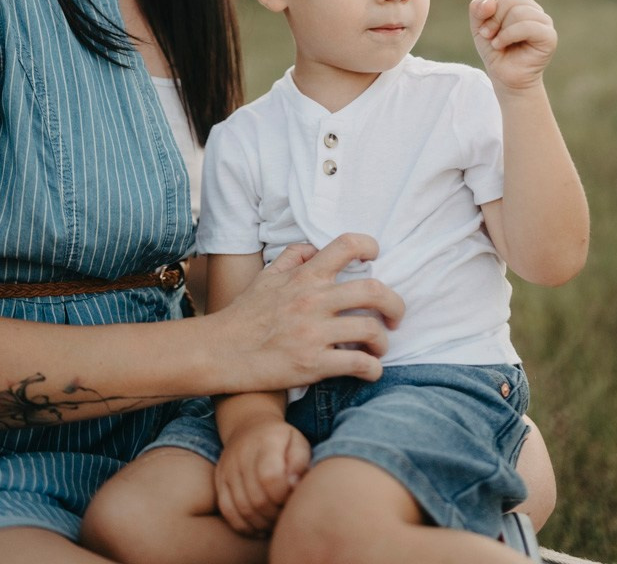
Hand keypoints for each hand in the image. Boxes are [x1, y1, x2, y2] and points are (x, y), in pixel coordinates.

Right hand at [214, 233, 404, 392]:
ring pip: (371, 330)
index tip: (375, 256)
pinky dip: (373, 369)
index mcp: (304, 276)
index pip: (346, 246)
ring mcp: (314, 333)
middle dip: (395, 304)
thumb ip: (291, 257)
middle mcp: (313, 300)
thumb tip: (313, 248)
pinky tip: (370, 370)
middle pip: (374, 290)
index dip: (369, 246)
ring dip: (383, 341)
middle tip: (395, 316)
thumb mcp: (266, 276)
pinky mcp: (313, 364)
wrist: (220, 350)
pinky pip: (358, 365)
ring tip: (379, 347)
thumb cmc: (243, 314)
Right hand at [216, 418, 310, 536]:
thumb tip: (294, 486)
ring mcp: (228, 467)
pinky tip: (258, 527)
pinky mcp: (219, 479)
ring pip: (242, 508)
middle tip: (284, 514)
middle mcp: (242, 454)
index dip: (283, 496)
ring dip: (261, 523)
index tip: (291, 497)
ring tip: (273, 521)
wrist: (248, 425)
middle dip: (275, 514)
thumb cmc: (280, 440)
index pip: (271, 478)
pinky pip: (227, 510)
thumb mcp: (297, 442)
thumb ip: (300, 464)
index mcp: (266, 442)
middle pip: (257, 498)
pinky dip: (244, 526)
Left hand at [469, 0, 556, 91]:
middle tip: (489, 35)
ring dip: (499, 29)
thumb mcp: (479, 28)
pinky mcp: (548, 35)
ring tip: (497, 42)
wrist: (505, 77)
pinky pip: (524, 25)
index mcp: (517, 6)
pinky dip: (508, 35)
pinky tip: (503, 45)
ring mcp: (543, 21)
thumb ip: (478, 10)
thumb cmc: (495, 52)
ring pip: (517, 11)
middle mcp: (532, 10)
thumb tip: (490, 1)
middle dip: (493, 18)